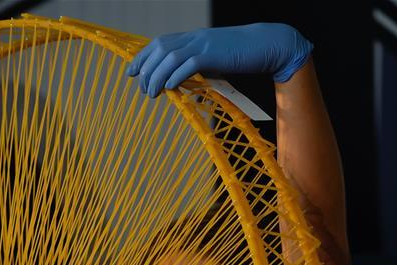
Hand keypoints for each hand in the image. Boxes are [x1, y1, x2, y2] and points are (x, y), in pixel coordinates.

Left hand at [127, 23, 312, 97]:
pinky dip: (175, 76)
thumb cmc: (240, 55)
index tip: (131, 73)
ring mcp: (203, 44)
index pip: (159, 43)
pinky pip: (188, 64)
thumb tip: (179, 83)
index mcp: (192, 37)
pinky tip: (169, 88)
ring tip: (151, 93)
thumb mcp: (213, 60)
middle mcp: (194, 38)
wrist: (265, 45)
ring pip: (169, 57)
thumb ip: (195, 67)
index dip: (142, 57)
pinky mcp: (213, 54)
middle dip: (146, 70)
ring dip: (156, 76)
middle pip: (160, 50)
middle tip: (143, 89)